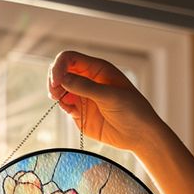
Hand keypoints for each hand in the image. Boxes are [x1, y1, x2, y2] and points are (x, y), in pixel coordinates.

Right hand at [48, 50, 165, 152]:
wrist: (139, 135)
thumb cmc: (132, 110)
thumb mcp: (110, 96)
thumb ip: (85, 87)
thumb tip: (62, 78)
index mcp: (97, 69)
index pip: (70, 59)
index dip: (60, 66)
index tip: (56, 80)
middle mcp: (88, 81)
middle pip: (62, 72)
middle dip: (55, 79)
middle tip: (55, 91)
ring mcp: (84, 97)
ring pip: (61, 89)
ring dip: (56, 92)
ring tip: (59, 99)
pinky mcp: (81, 114)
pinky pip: (66, 106)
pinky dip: (63, 106)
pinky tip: (69, 109)